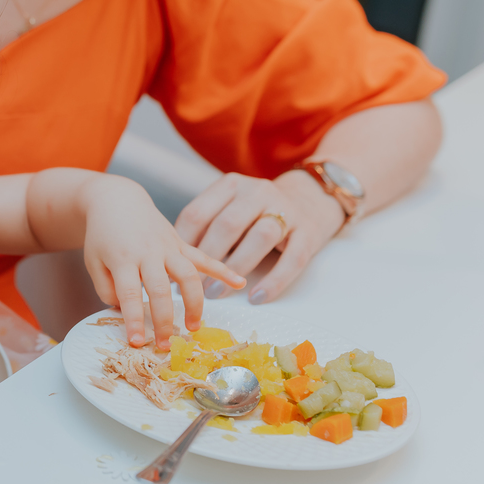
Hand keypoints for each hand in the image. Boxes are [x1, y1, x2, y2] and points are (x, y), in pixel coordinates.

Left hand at [80, 175, 244, 349]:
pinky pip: (204, 257)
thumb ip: (106, 288)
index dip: (133, 320)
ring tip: (193, 327)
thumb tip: (124, 311)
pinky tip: (239, 283)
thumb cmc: (102, 235)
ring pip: (187, 276)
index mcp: (123, 258)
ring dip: (194, 303)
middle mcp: (148, 253)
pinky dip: (223, 270)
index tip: (137, 342)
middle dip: (164, 320)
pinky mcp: (180, 242)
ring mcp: (167, 247)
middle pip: (160, 290)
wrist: (117, 200)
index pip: (129, 295)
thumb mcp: (94, 262)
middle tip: (165, 344)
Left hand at [175, 171, 345, 304]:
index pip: (198, 212)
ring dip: (235, 267)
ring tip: (216, 293)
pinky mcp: (309, 232)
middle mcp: (258, 192)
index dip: (182, 243)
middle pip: (228, 224)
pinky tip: (256, 297)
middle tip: (192, 285)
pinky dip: (274, 280)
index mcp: (231, 185)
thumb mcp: (229, 207)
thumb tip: (173, 261)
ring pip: (260, 237)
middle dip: (207, 258)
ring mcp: (287, 210)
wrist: (311, 200)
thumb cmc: (256, 212)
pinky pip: (292, 259)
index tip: (172, 267)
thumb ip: (205, 225)